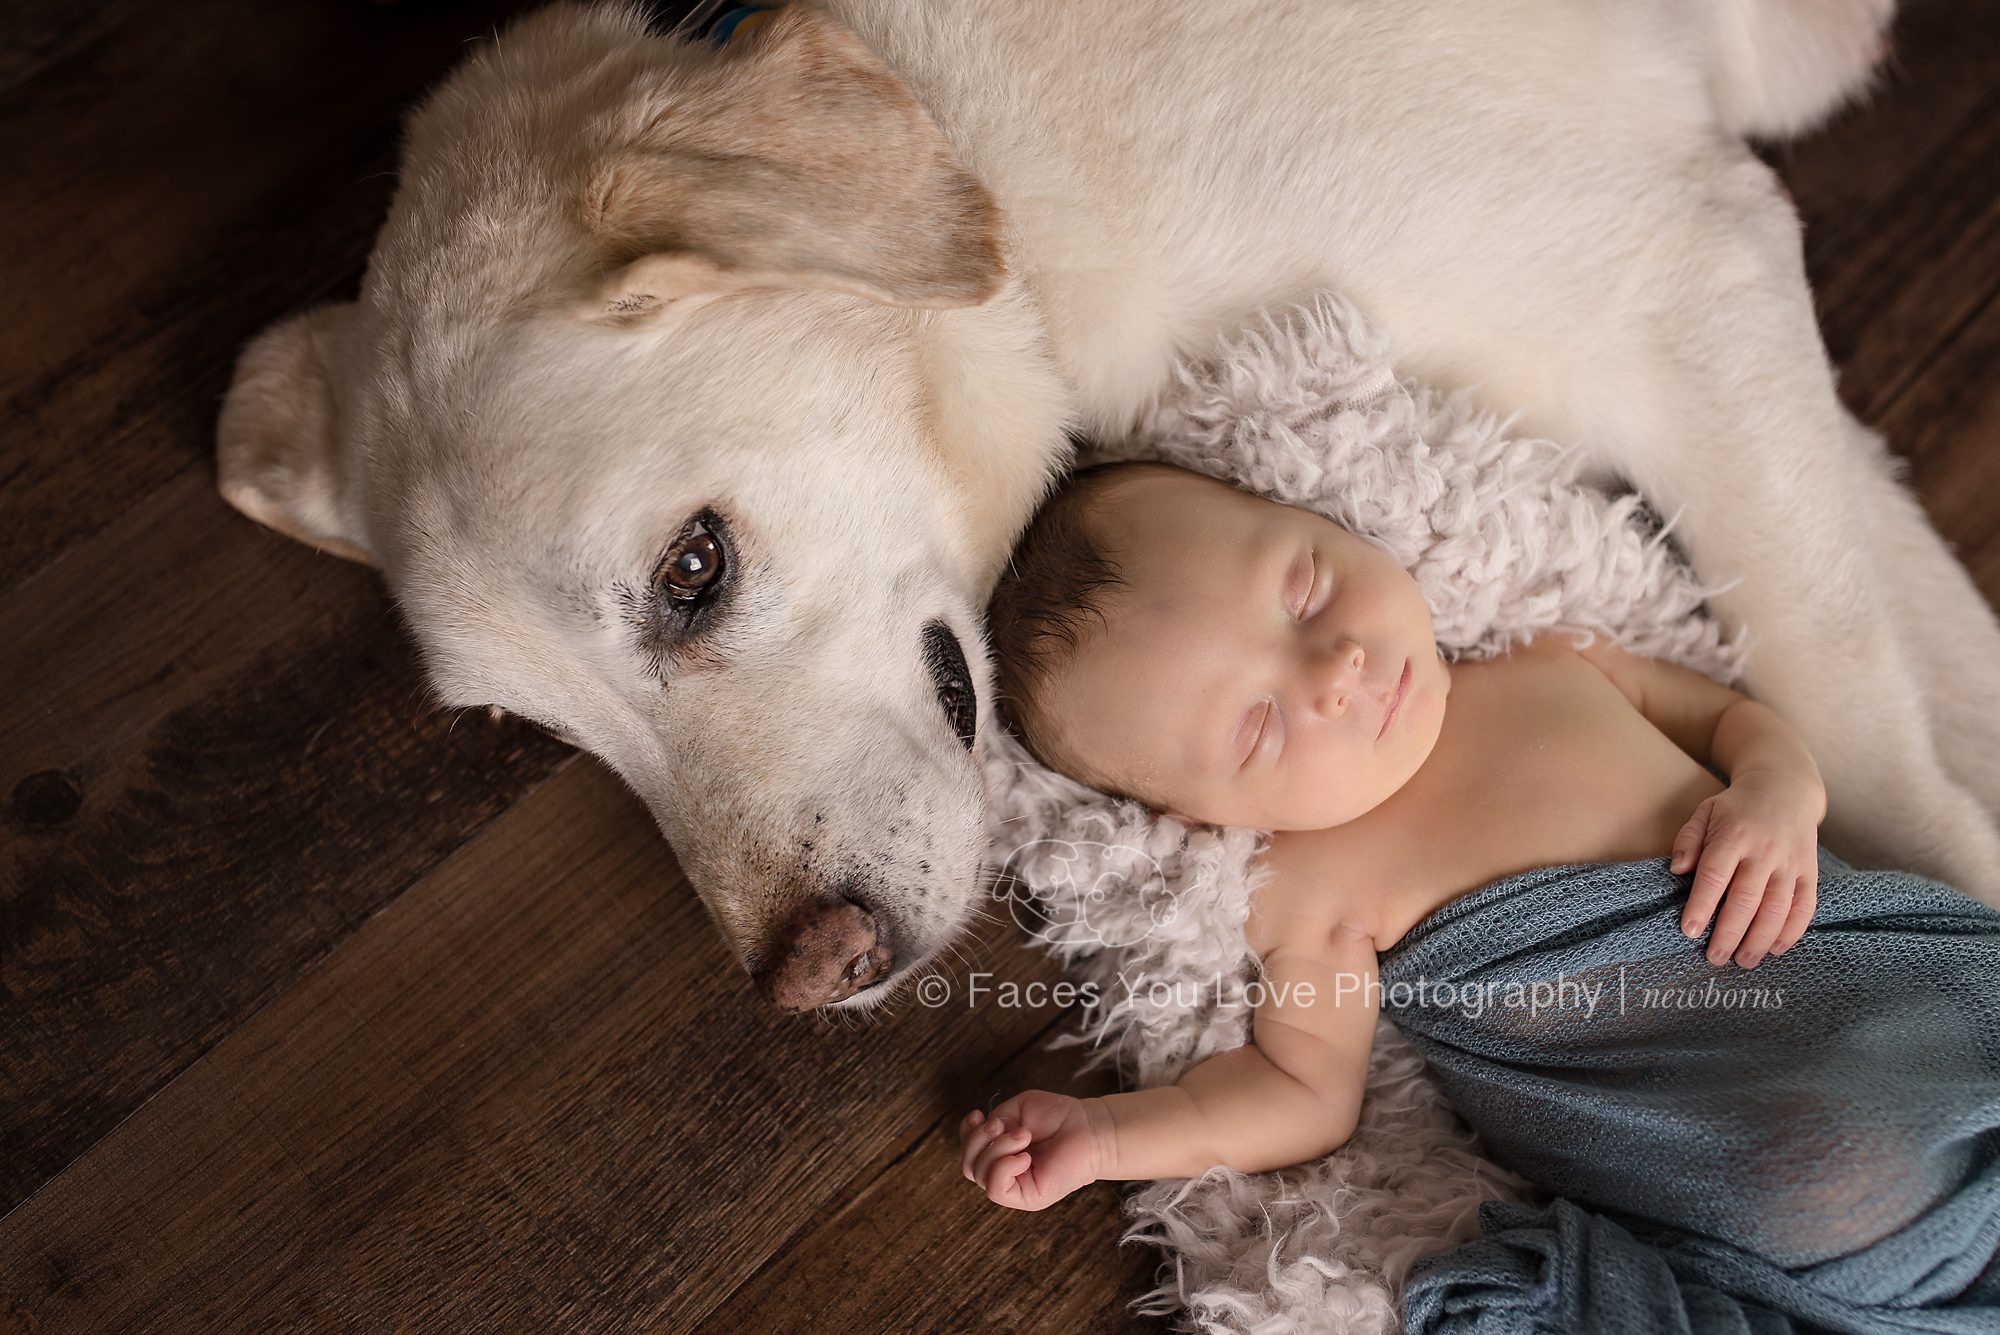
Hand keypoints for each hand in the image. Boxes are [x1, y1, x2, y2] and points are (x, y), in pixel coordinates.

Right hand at [958, 1091, 1102, 1210]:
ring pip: (980, 1175)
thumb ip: (994, 1122)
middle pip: (968, 1165)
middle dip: (979, 1140)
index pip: (968, 1151)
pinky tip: (1024, 1156)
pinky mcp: (1027, 1197)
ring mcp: (1015, 1185)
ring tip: (1022, 1136)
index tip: (977, 1115)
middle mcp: (1004, 1170)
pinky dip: (1004, 1167)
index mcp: (1000, 1151)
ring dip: (997, 1149)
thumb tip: (984, 1137)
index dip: (966, 1134)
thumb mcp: (1017, 1110)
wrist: (1088, 1127)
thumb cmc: (1058, 1116)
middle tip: (1002, 1125)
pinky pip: (996, 1190)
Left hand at [1671, 772, 1819, 967]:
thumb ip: (1688, 839)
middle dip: (1729, 933)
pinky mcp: (1810, 872)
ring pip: (1777, 908)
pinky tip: (1776, 949)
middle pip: (1746, 898)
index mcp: (1733, 836)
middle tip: (1714, 958)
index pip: (1715, 875)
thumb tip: (1677, 870)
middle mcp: (1764, 851)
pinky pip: (1804, 906)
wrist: (1786, 789)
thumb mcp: (1706, 812)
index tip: (1689, 931)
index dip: (1701, 905)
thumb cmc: (1737, 807)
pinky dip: (1792, 931)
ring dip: (1760, 939)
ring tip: (1743, 961)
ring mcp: (1790, 862)